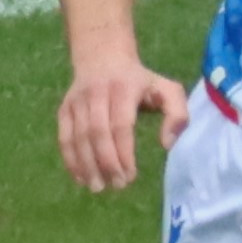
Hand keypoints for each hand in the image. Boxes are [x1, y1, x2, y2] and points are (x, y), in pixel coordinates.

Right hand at [59, 56, 188, 191]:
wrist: (103, 55)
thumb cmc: (139, 80)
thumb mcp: (166, 89)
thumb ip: (177, 114)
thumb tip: (167, 144)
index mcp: (125, 88)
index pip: (121, 125)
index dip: (124, 153)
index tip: (131, 176)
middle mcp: (97, 93)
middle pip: (98, 133)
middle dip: (106, 163)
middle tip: (116, 185)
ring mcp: (77, 101)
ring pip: (78, 137)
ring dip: (87, 165)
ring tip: (98, 187)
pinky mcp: (65, 108)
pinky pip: (64, 137)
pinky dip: (70, 159)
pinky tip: (80, 177)